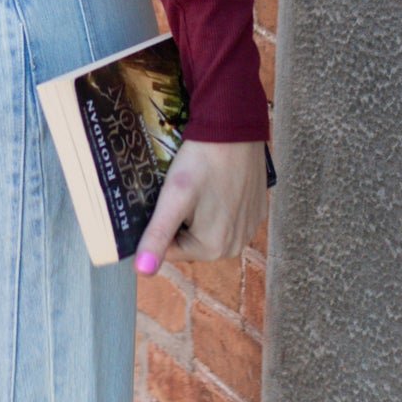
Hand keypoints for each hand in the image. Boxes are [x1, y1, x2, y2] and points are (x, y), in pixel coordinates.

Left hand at [134, 138, 268, 275]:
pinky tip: (216, 183)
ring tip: (197, 185)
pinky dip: (219, 204)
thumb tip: (142, 272)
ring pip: (209, 228)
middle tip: (181, 190)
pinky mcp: (258, 211)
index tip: (165, 199)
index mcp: (213, 249)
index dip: (161, 224)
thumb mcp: (173, 199)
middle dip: (181, 220)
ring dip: (199, 212)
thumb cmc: (201, 162)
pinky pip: (229, 216)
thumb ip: (158, 236)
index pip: (170, 249)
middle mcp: (236, 246)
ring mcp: (250, 228)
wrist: (234, 129)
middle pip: (190, 240)